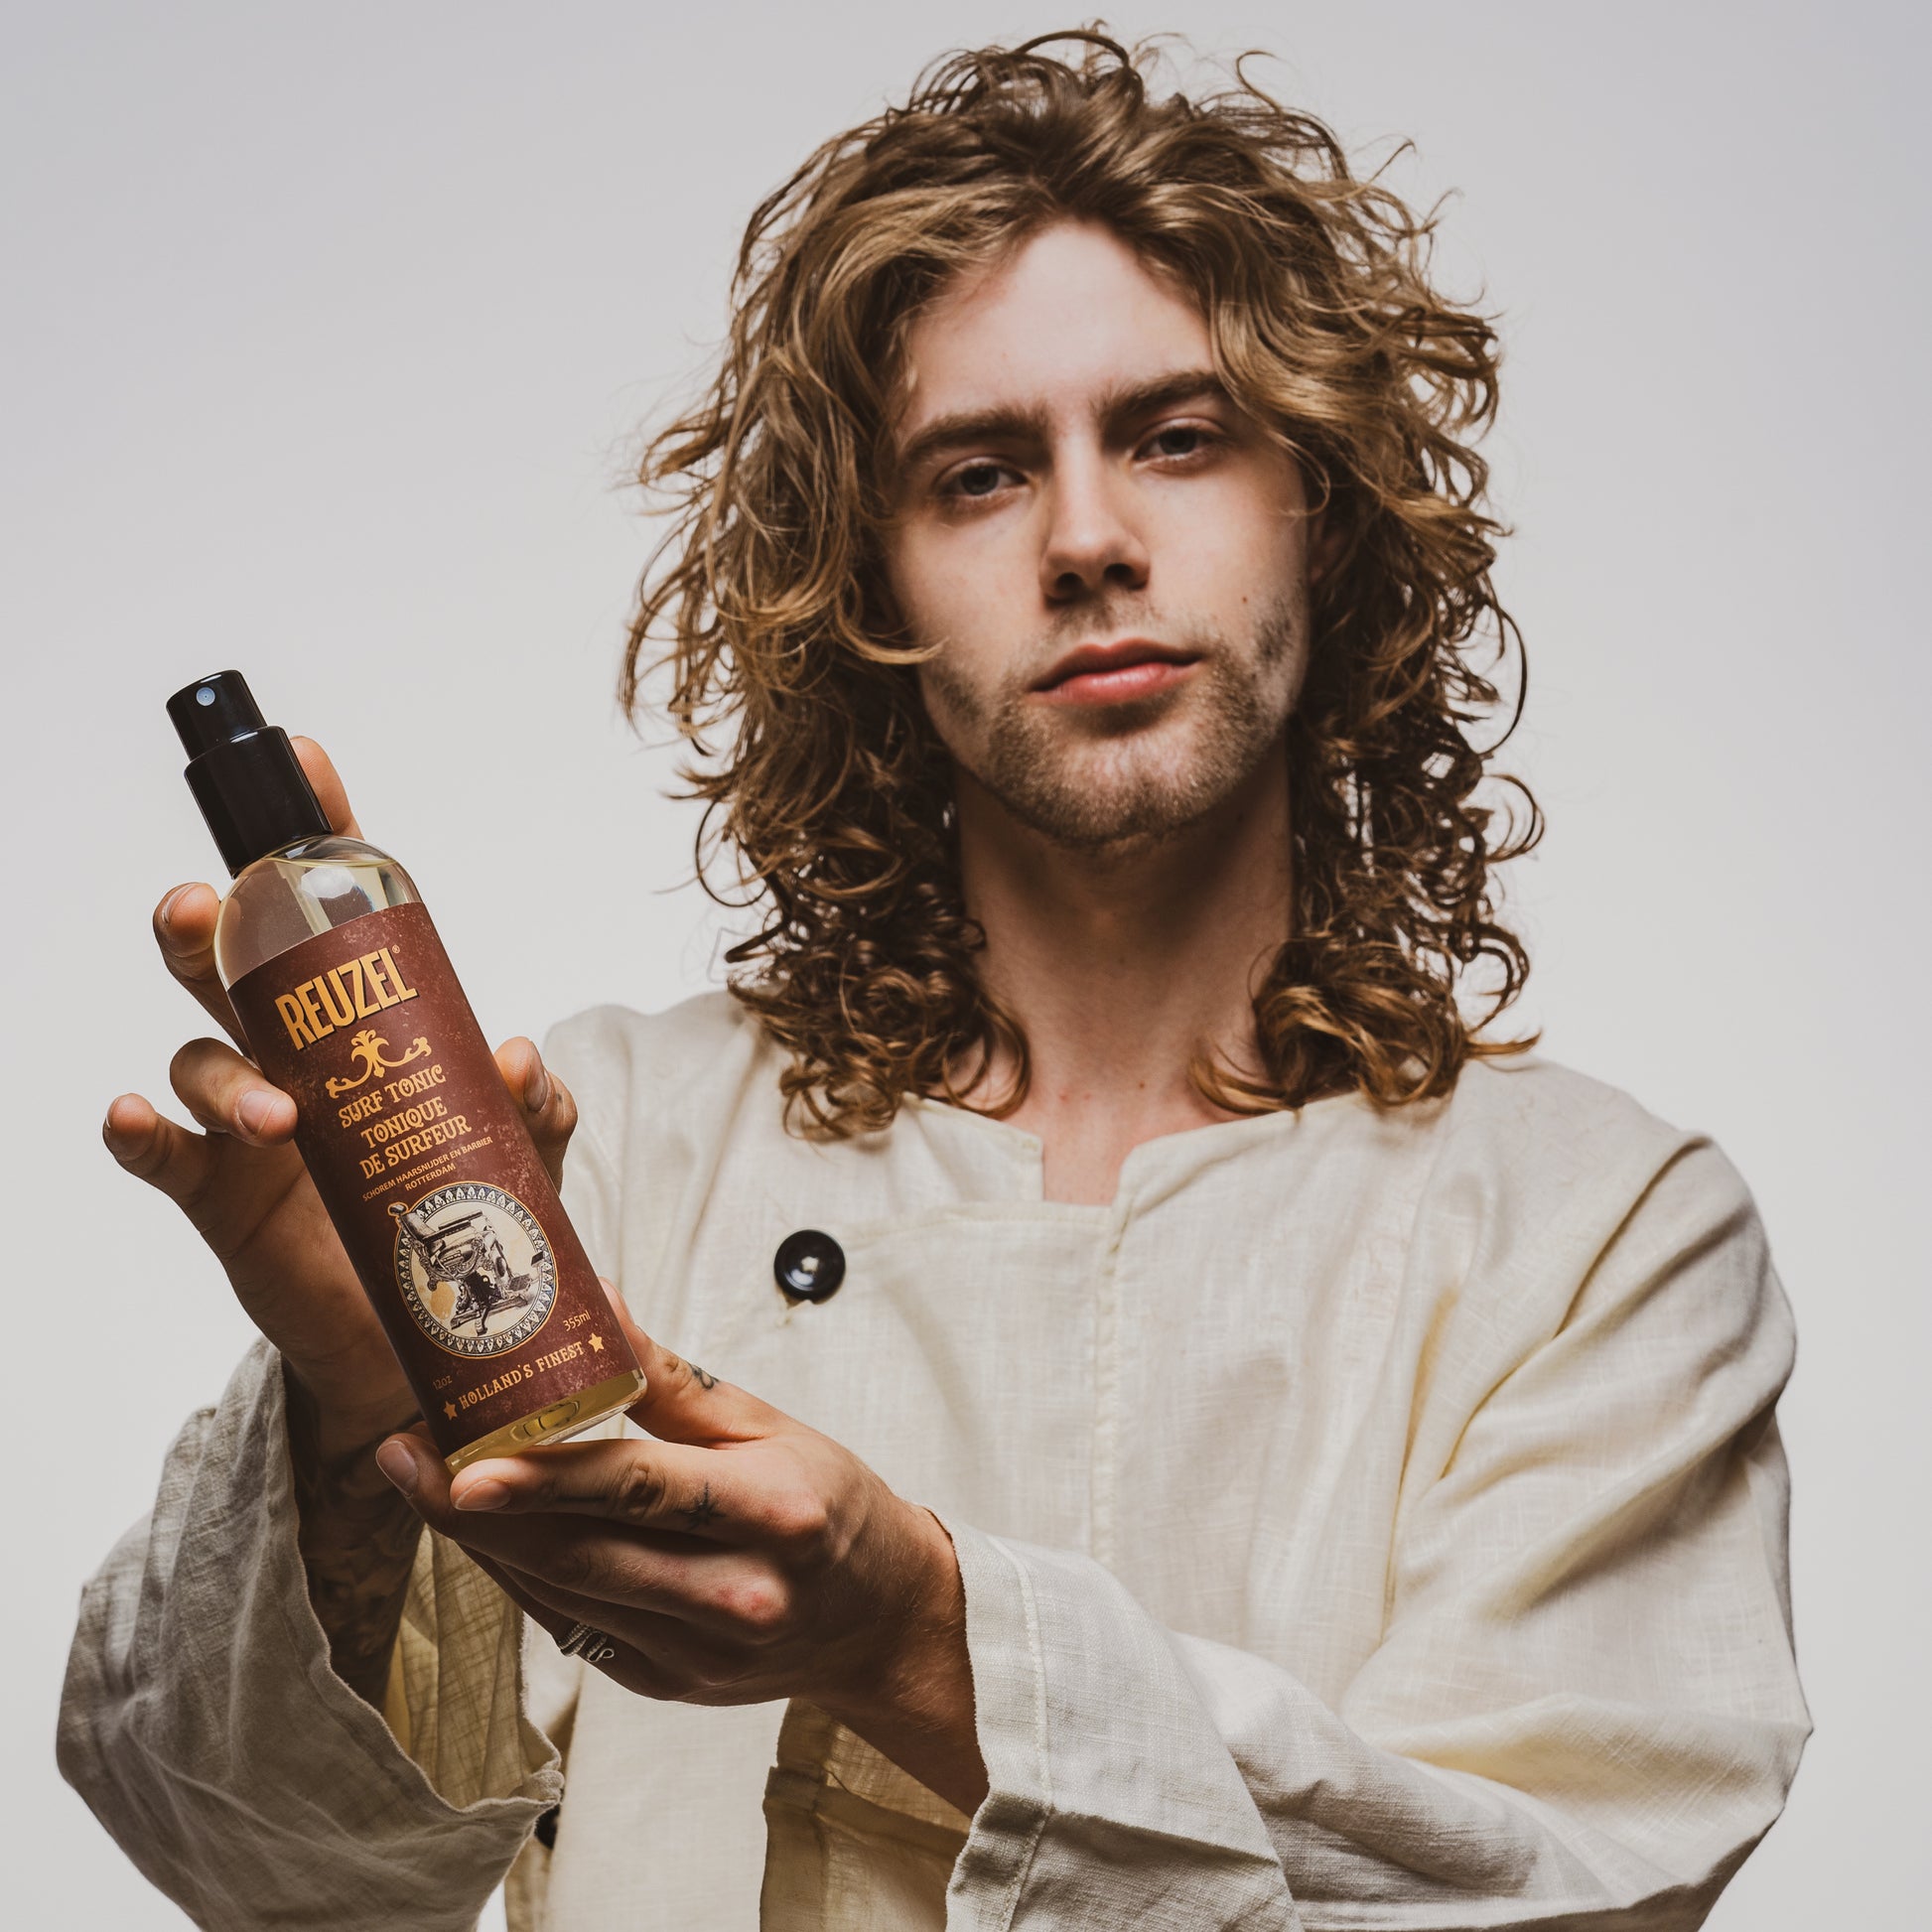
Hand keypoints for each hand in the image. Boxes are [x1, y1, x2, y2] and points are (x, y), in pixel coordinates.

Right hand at [101, 737, 580, 1452]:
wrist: (423, 1335)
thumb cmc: (461, 1215)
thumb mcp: (521, 1156)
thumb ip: (534, 1109)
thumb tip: (520, 1060)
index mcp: (361, 1025)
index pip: (330, 918)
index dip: (314, 843)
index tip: (307, 764)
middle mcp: (291, 1054)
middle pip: (225, 966)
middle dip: (207, 925)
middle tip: (207, 910)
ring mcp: (246, 1122)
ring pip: (196, 1060)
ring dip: (219, 1072)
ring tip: (274, 1114)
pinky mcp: (218, 1197)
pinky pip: (160, 1156)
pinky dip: (141, 1134)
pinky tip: (139, 1124)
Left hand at [375, 1283, 987, 1814]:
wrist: (879, 1619)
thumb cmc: (829, 1503)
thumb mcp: (767, 1425)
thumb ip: (671, 1379)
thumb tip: (595, 1305)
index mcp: (770, 1513)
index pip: (640, 1490)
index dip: (545, 1478)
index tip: (462, 1460)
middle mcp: (733, 1594)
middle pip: (579, 1553)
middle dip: (475, 1510)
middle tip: (403, 1455)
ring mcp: (694, 1653)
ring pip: (559, 1595)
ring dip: (481, 1540)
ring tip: (421, 1478)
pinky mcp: (663, 1683)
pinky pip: (570, 1626)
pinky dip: (520, 1575)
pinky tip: (483, 1530)